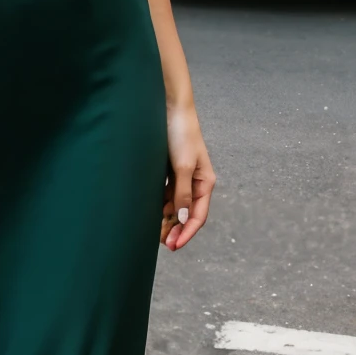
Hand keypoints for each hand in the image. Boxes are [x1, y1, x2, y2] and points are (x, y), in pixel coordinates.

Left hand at [161, 101, 214, 250]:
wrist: (170, 109)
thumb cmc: (181, 134)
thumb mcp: (182, 166)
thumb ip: (182, 192)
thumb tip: (184, 217)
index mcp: (205, 183)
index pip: (198, 215)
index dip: (187, 232)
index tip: (174, 245)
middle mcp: (195, 182)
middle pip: (187, 213)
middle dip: (176, 229)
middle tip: (162, 244)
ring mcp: (181, 176)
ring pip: (175, 204)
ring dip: (167, 219)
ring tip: (154, 232)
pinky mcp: (169, 169)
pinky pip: (165, 193)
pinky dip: (160, 204)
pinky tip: (151, 212)